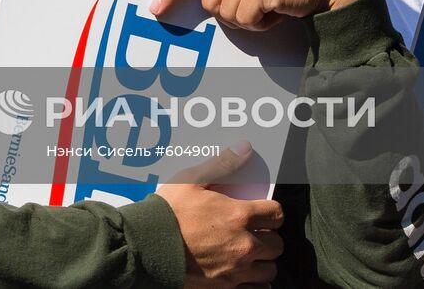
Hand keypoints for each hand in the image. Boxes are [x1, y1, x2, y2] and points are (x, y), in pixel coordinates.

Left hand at [150, 0, 370, 30]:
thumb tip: (206, 0)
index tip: (156, 8)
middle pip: (210, 4)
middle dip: (234, 13)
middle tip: (261, 2)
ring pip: (227, 16)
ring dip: (251, 19)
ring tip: (273, 2)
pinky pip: (247, 21)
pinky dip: (264, 24)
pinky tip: (281, 7)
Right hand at [155, 143, 283, 287]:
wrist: (146, 247)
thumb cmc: (168, 212)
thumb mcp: (191, 180)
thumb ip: (222, 165)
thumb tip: (245, 148)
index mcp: (239, 216)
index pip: (277, 214)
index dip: (272, 212)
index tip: (263, 212)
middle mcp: (244, 245)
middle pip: (278, 245)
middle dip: (269, 237)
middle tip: (256, 233)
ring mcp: (236, 270)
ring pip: (270, 270)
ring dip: (263, 261)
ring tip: (249, 254)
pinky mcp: (226, 288)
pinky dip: (254, 283)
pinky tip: (243, 274)